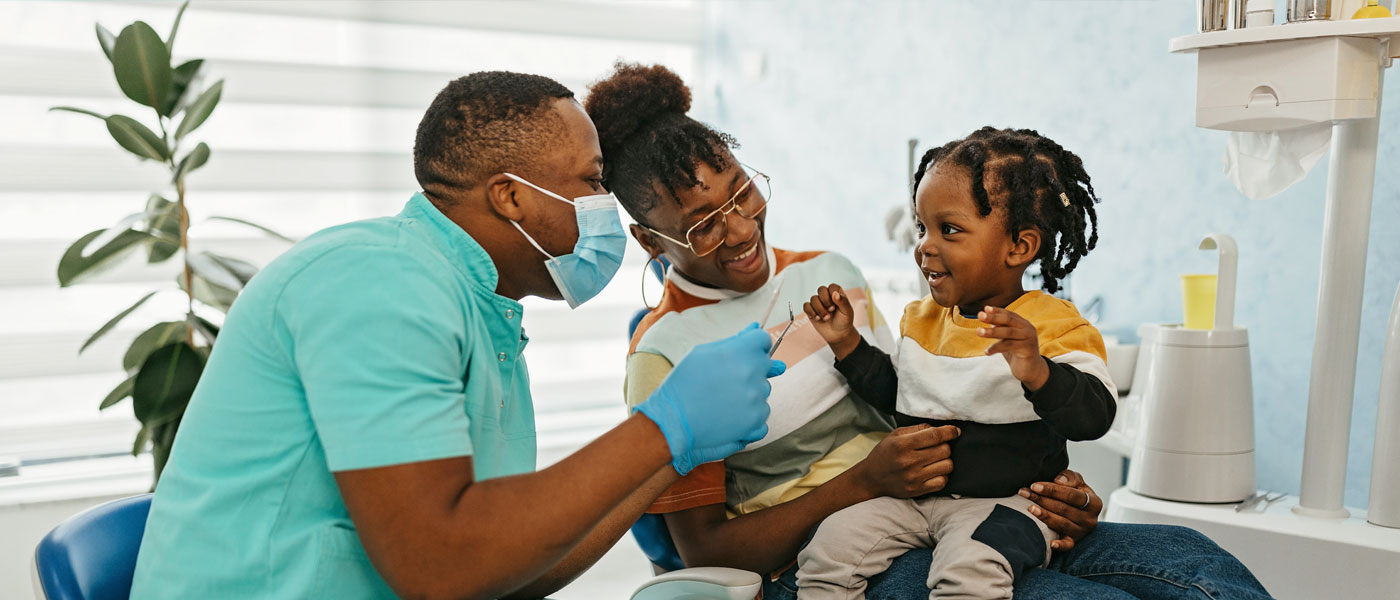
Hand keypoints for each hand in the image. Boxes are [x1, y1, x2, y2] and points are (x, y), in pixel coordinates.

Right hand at [636, 323, 785, 475]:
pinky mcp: (756, 421)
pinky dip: (750, 415)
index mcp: (740, 351)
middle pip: (764, 365)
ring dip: (750, 393)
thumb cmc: (683, 384)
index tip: (744, 354)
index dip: (753, 346)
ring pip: (763, 390)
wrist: (672, 422)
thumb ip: (733, 340)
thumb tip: (755, 327)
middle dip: (750, 369)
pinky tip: (729, 415)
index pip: (762, 340)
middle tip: (726, 381)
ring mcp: (756, 398)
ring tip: (723, 400)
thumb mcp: (702, 353)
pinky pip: (762, 412)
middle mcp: (753, 372)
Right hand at [802, 283, 860, 359]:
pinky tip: (817, 318)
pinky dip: (811, 312)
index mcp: (837, 294)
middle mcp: (827, 297)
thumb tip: (835, 294)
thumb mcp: (847, 312)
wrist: (838, 335)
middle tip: (831, 310)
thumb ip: (843, 301)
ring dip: (820, 309)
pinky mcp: (811, 310)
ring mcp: (818, 303)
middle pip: (821, 289)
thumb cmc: (844, 322)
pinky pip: (806, 306)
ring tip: (826, 318)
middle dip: (825, 301)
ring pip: (813, 298)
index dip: (833, 294)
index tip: (836, 304)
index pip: (832, 286)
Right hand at [853, 424, 959, 498]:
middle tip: (938, 446)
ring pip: (947, 466)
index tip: (955, 431)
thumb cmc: (884, 454)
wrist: (871, 478)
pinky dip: (943, 475)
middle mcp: (910, 461)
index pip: (935, 436)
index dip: (950, 432)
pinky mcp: (918, 490)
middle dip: (945, 445)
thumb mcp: (895, 435)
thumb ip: (917, 429)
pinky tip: (935, 471)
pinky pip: (942, 482)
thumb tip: (938, 428)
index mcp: (903, 444)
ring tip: (936, 459)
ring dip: (945, 460)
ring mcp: (914, 477)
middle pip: (944, 450)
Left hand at [977, 306, 1049, 390]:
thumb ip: (1000, 329)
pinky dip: (996, 348)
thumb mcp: (1007, 339)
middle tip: (980, 315)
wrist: (1030, 370)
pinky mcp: (1028, 349)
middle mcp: (1028, 329)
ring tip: (979, 331)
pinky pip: (1009, 346)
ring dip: (992, 331)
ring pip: (1008, 332)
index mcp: (1023, 324)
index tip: (985, 309)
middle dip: (993, 317)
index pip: (1009, 314)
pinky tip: (987, 352)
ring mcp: (1029, 338)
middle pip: (1009, 320)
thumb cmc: (1016, 353)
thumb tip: (987, 318)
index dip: (997, 311)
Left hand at [1018, 469, 1101, 551]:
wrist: (1077, 509)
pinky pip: (1067, 545)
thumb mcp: (1076, 481)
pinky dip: (1060, 545)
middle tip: (1024, 493)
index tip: (1035, 485)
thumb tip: (1059, 481)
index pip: (1071, 495)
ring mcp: (1082, 532)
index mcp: (1094, 502)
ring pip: (1062, 524)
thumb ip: (1070, 477)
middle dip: (1042, 500)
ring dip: (1044, 516)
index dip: (1052, 490)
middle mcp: (1090, 519)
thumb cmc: (1074, 492)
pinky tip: (1050, 544)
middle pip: (1064, 509)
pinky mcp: (1073, 541)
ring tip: (1029, 508)